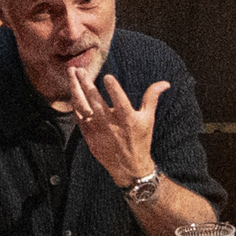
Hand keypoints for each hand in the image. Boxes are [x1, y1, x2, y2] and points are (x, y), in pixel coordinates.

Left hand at [67, 61, 170, 187]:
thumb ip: (151, 98)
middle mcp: (110, 124)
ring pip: (81, 105)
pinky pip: (77, 115)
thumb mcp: (148, 119)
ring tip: (71, 74)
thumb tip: (164, 83)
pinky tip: (73, 91)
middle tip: (79, 69)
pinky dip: (74, 102)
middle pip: (94, 99)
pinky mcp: (87, 134)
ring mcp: (96, 129)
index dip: (113, 88)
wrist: (128, 167)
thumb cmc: (140, 140)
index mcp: (127, 119)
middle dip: (85, 82)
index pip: (120, 101)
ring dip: (75, 88)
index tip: (107, 76)